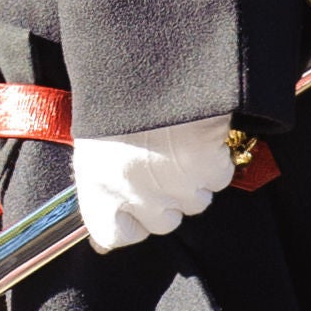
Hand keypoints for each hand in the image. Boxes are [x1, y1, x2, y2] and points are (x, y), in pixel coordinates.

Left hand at [73, 115, 235, 252]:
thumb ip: (99, 196)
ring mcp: (174, 184)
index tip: (133, 210)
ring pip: (195, 202)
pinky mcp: (208, 167)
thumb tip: (102, 245)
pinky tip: (196, 135)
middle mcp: (136, 193)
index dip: (129, 225)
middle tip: (159, 163)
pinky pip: (218, 178)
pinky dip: (213, 161)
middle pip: (164, 222)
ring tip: (176, 143)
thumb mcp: (93, 148)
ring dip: (191, 179)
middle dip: (165, 198)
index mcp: (99, 187)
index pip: (116, 237)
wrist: (149, 65)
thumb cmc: (116, 104)